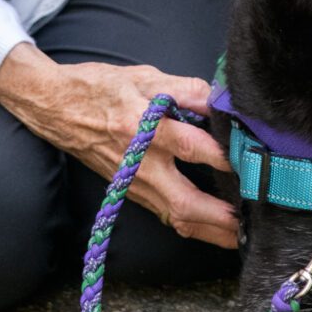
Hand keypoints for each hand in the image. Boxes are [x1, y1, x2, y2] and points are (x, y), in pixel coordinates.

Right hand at [0, 43, 239, 248]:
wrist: (56, 107)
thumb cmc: (100, 89)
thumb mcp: (144, 77)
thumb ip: (186, 89)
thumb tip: (222, 100)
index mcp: (142, 128)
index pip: (192, 147)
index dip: (225, 156)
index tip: (255, 160)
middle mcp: (139, 163)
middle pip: (185, 202)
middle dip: (222, 218)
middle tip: (254, 220)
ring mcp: (133, 184)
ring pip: (177, 218)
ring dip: (212, 231)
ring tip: (245, 235)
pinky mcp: (131, 193)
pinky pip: (166, 216)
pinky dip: (193, 226)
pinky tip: (216, 229)